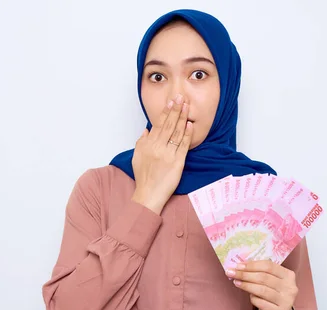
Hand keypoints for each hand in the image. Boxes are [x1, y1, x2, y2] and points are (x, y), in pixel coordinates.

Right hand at [131, 94, 192, 214]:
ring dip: (182, 118)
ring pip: (177, 133)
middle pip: (169, 125)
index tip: (171, 101)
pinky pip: (183, 146)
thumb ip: (141, 142)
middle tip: (181, 97)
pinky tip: (190, 125)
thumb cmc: (143, 177)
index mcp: (148, 144)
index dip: (165, 112)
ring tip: (187, 106)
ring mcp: (168, 155)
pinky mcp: (178, 163)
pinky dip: (187, 135)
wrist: (148, 194)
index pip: (158, 124)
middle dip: (175, 109)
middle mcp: (158, 147)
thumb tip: (147, 130)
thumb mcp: (137, 157)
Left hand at [226, 260, 297, 309]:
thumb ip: (259, 272)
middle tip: (231, 273)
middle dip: (245, 274)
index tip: (238, 265)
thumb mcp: (270, 280)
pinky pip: (260, 302)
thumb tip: (239, 266)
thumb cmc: (272, 293)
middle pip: (264, 277)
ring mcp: (286, 301)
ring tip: (236, 282)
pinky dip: (252, 298)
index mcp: (288, 275)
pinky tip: (249, 296)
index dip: (252, 265)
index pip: (269, 266)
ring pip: (261, 290)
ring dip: (246, 285)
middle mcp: (290, 287)